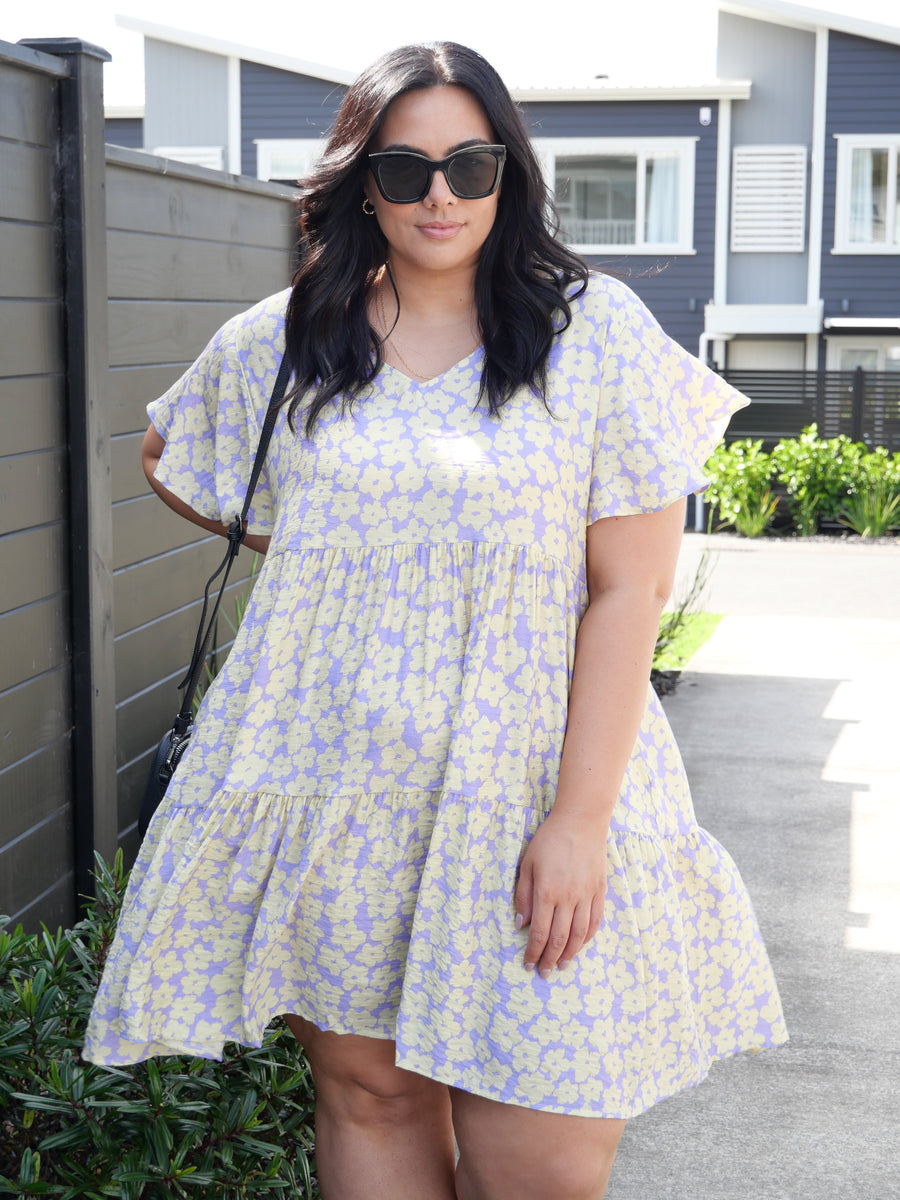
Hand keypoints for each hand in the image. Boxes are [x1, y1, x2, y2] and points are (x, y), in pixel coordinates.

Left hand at [514, 809, 606, 978]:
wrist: (581, 822)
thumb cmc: (549, 840)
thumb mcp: (527, 864)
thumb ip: (523, 896)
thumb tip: (520, 925)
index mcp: (547, 892)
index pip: (539, 932)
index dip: (533, 952)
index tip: (528, 965)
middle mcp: (568, 898)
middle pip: (559, 938)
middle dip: (549, 959)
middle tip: (544, 973)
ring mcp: (586, 896)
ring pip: (580, 935)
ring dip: (570, 954)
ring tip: (562, 965)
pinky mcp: (599, 891)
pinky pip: (595, 921)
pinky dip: (588, 938)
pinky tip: (580, 946)